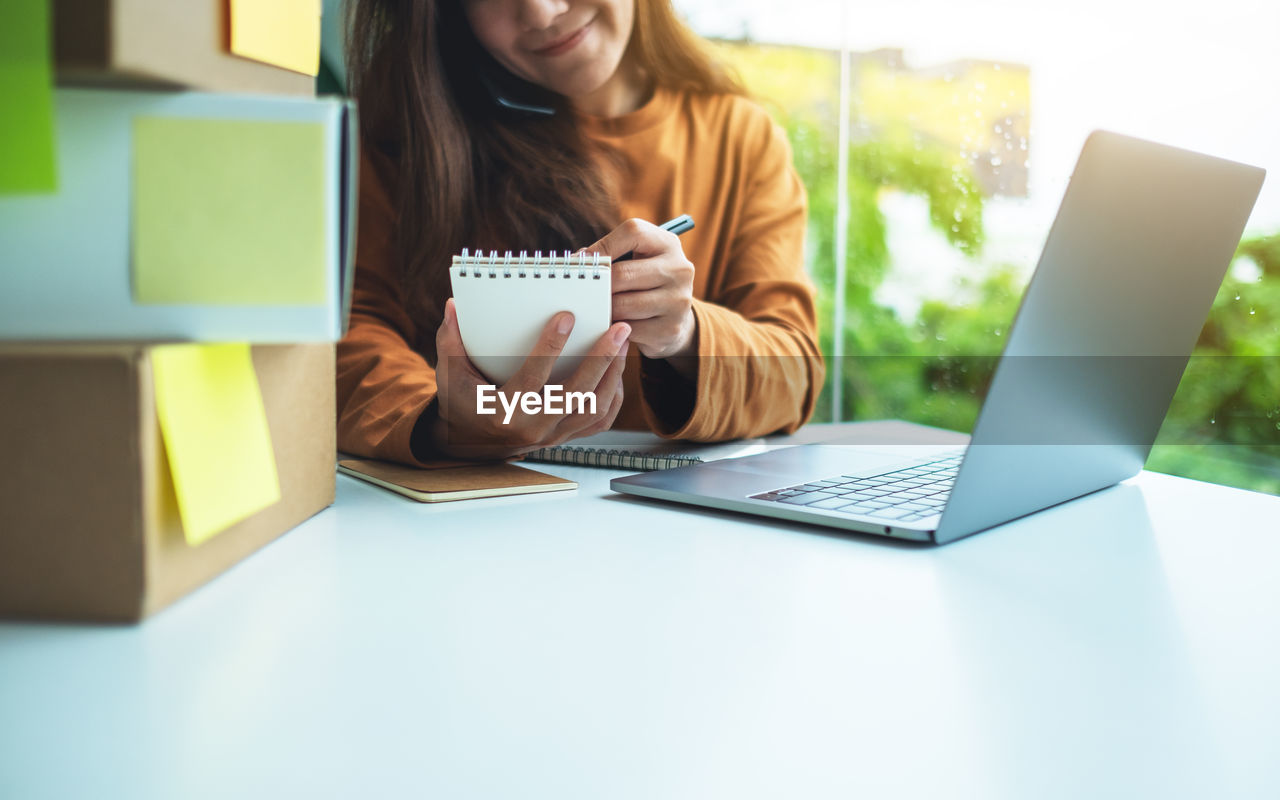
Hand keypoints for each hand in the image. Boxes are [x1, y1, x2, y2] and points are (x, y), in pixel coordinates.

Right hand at [430, 298, 629, 459]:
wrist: (470, 444)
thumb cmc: (462, 402)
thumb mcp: (449, 374)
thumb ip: (449, 339)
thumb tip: (453, 305)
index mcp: (503, 412)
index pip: (532, 378)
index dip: (550, 346)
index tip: (567, 316)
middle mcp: (532, 428)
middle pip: (577, 394)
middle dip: (602, 359)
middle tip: (618, 328)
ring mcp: (552, 436)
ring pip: (595, 409)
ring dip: (613, 375)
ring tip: (622, 344)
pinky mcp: (565, 438)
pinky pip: (599, 422)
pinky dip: (613, 397)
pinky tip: (617, 371)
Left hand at [586, 218, 697, 360]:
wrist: (675, 315)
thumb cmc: (646, 281)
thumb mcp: (637, 258)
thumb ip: (611, 254)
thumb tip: (578, 261)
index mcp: (668, 244)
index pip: (632, 233)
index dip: (602, 245)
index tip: (583, 261)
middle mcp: (679, 269)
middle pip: (622, 273)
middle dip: (598, 284)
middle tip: (583, 291)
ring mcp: (678, 300)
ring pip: (623, 305)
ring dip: (605, 309)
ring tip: (598, 307)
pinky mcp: (671, 328)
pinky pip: (628, 329)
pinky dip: (615, 328)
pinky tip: (612, 324)